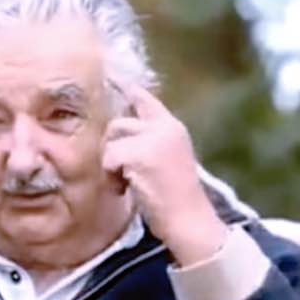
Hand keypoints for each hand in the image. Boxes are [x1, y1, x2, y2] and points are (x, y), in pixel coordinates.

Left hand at [101, 81, 226, 266]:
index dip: (128, 89)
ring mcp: (154, 140)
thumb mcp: (166, 161)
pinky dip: (112, 177)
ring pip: (111, 142)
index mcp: (173, 129)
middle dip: (112, 149)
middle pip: (118, 123)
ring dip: (111, 165)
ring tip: (127, 183)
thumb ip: (149, 142)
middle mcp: (165, 128)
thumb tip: (118, 132)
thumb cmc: (175, 200)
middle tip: (122, 173)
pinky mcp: (141, 155)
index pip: (146, 100)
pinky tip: (127, 189)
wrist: (190, 222)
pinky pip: (109, 159)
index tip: (112, 78)